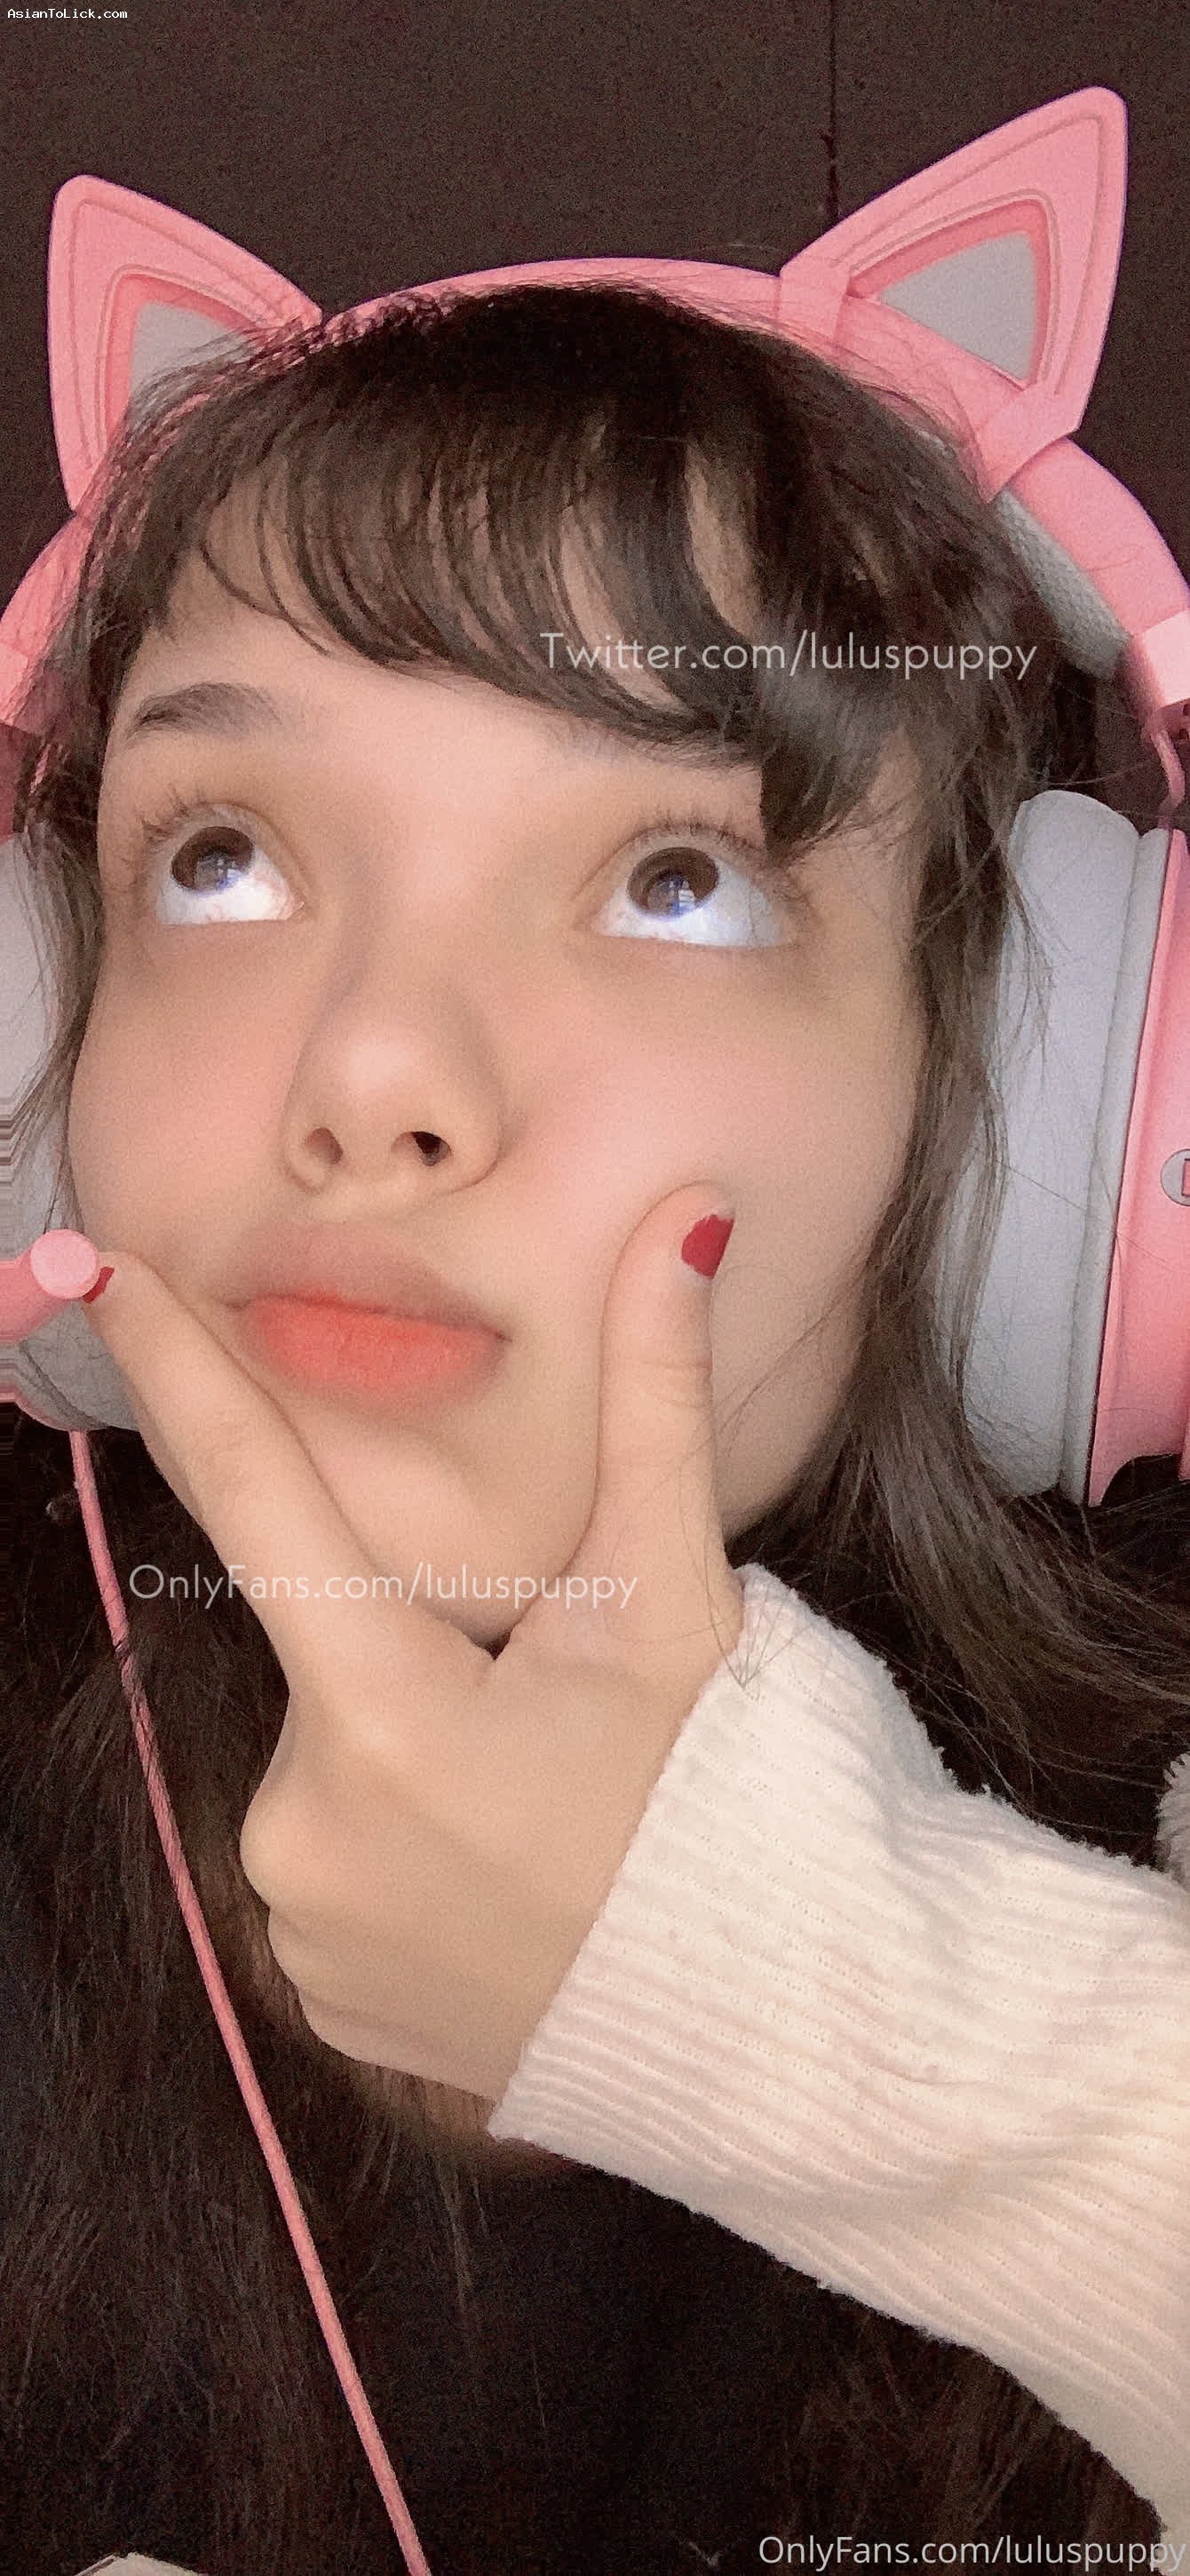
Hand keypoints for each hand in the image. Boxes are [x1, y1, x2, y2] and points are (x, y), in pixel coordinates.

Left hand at [80, 1188, 743, 2102]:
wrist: (791, 2037)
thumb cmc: (741, 1800)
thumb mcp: (685, 1599)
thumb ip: (655, 1404)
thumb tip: (680, 1222)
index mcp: (390, 1714)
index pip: (253, 1497)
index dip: (178, 1373)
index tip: (104, 1267)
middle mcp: (308, 1832)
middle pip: (324, 1653)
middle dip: (413, 1641)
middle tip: (543, 1701)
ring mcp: (304, 1933)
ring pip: (326, 1764)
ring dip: (407, 1746)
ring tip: (546, 1805)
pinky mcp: (320, 2005)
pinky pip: (328, 1871)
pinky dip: (399, 1845)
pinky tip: (507, 1875)